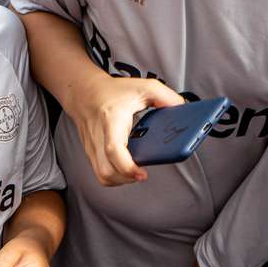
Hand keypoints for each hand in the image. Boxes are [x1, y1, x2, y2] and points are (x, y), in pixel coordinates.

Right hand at [65, 75, 183, 184]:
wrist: (85, 93)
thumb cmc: (113, 92)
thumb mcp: (144, 86)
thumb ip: (166, 97)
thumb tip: (182, 110)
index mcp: (112, 120)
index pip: (114, 150)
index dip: (128, 167)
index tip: (142, 173)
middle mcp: (99, 137)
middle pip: (106, 171)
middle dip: (126, 179)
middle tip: (141, 174)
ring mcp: (92, 147)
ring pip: (102, 176)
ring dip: (120, 180)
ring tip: (135, 172)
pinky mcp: (91, 153)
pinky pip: (100, 172)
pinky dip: (114, 176)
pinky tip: (125, 169)